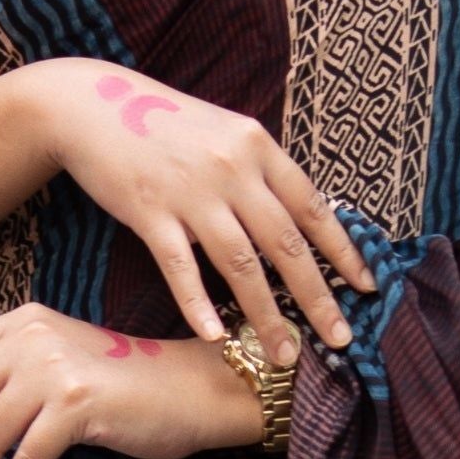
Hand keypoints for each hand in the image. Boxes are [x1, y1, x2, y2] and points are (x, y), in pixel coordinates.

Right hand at [11, 57, 370, 357]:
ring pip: (241, 264)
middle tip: (340, 339)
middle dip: (317, 298)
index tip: (366, 289)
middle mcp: (232, 168)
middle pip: (285, 244)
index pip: (313, 208)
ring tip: (283, 354)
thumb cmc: (163, 123)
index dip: (343, 252)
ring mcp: (191, 192)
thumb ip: (260, 171)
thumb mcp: (225, 132)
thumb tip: (297, 219)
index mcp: (257, 146)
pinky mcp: (150, 211)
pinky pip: (181, 268)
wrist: (92, 104)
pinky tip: (217, 337)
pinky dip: (199, 305)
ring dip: (267, 315)